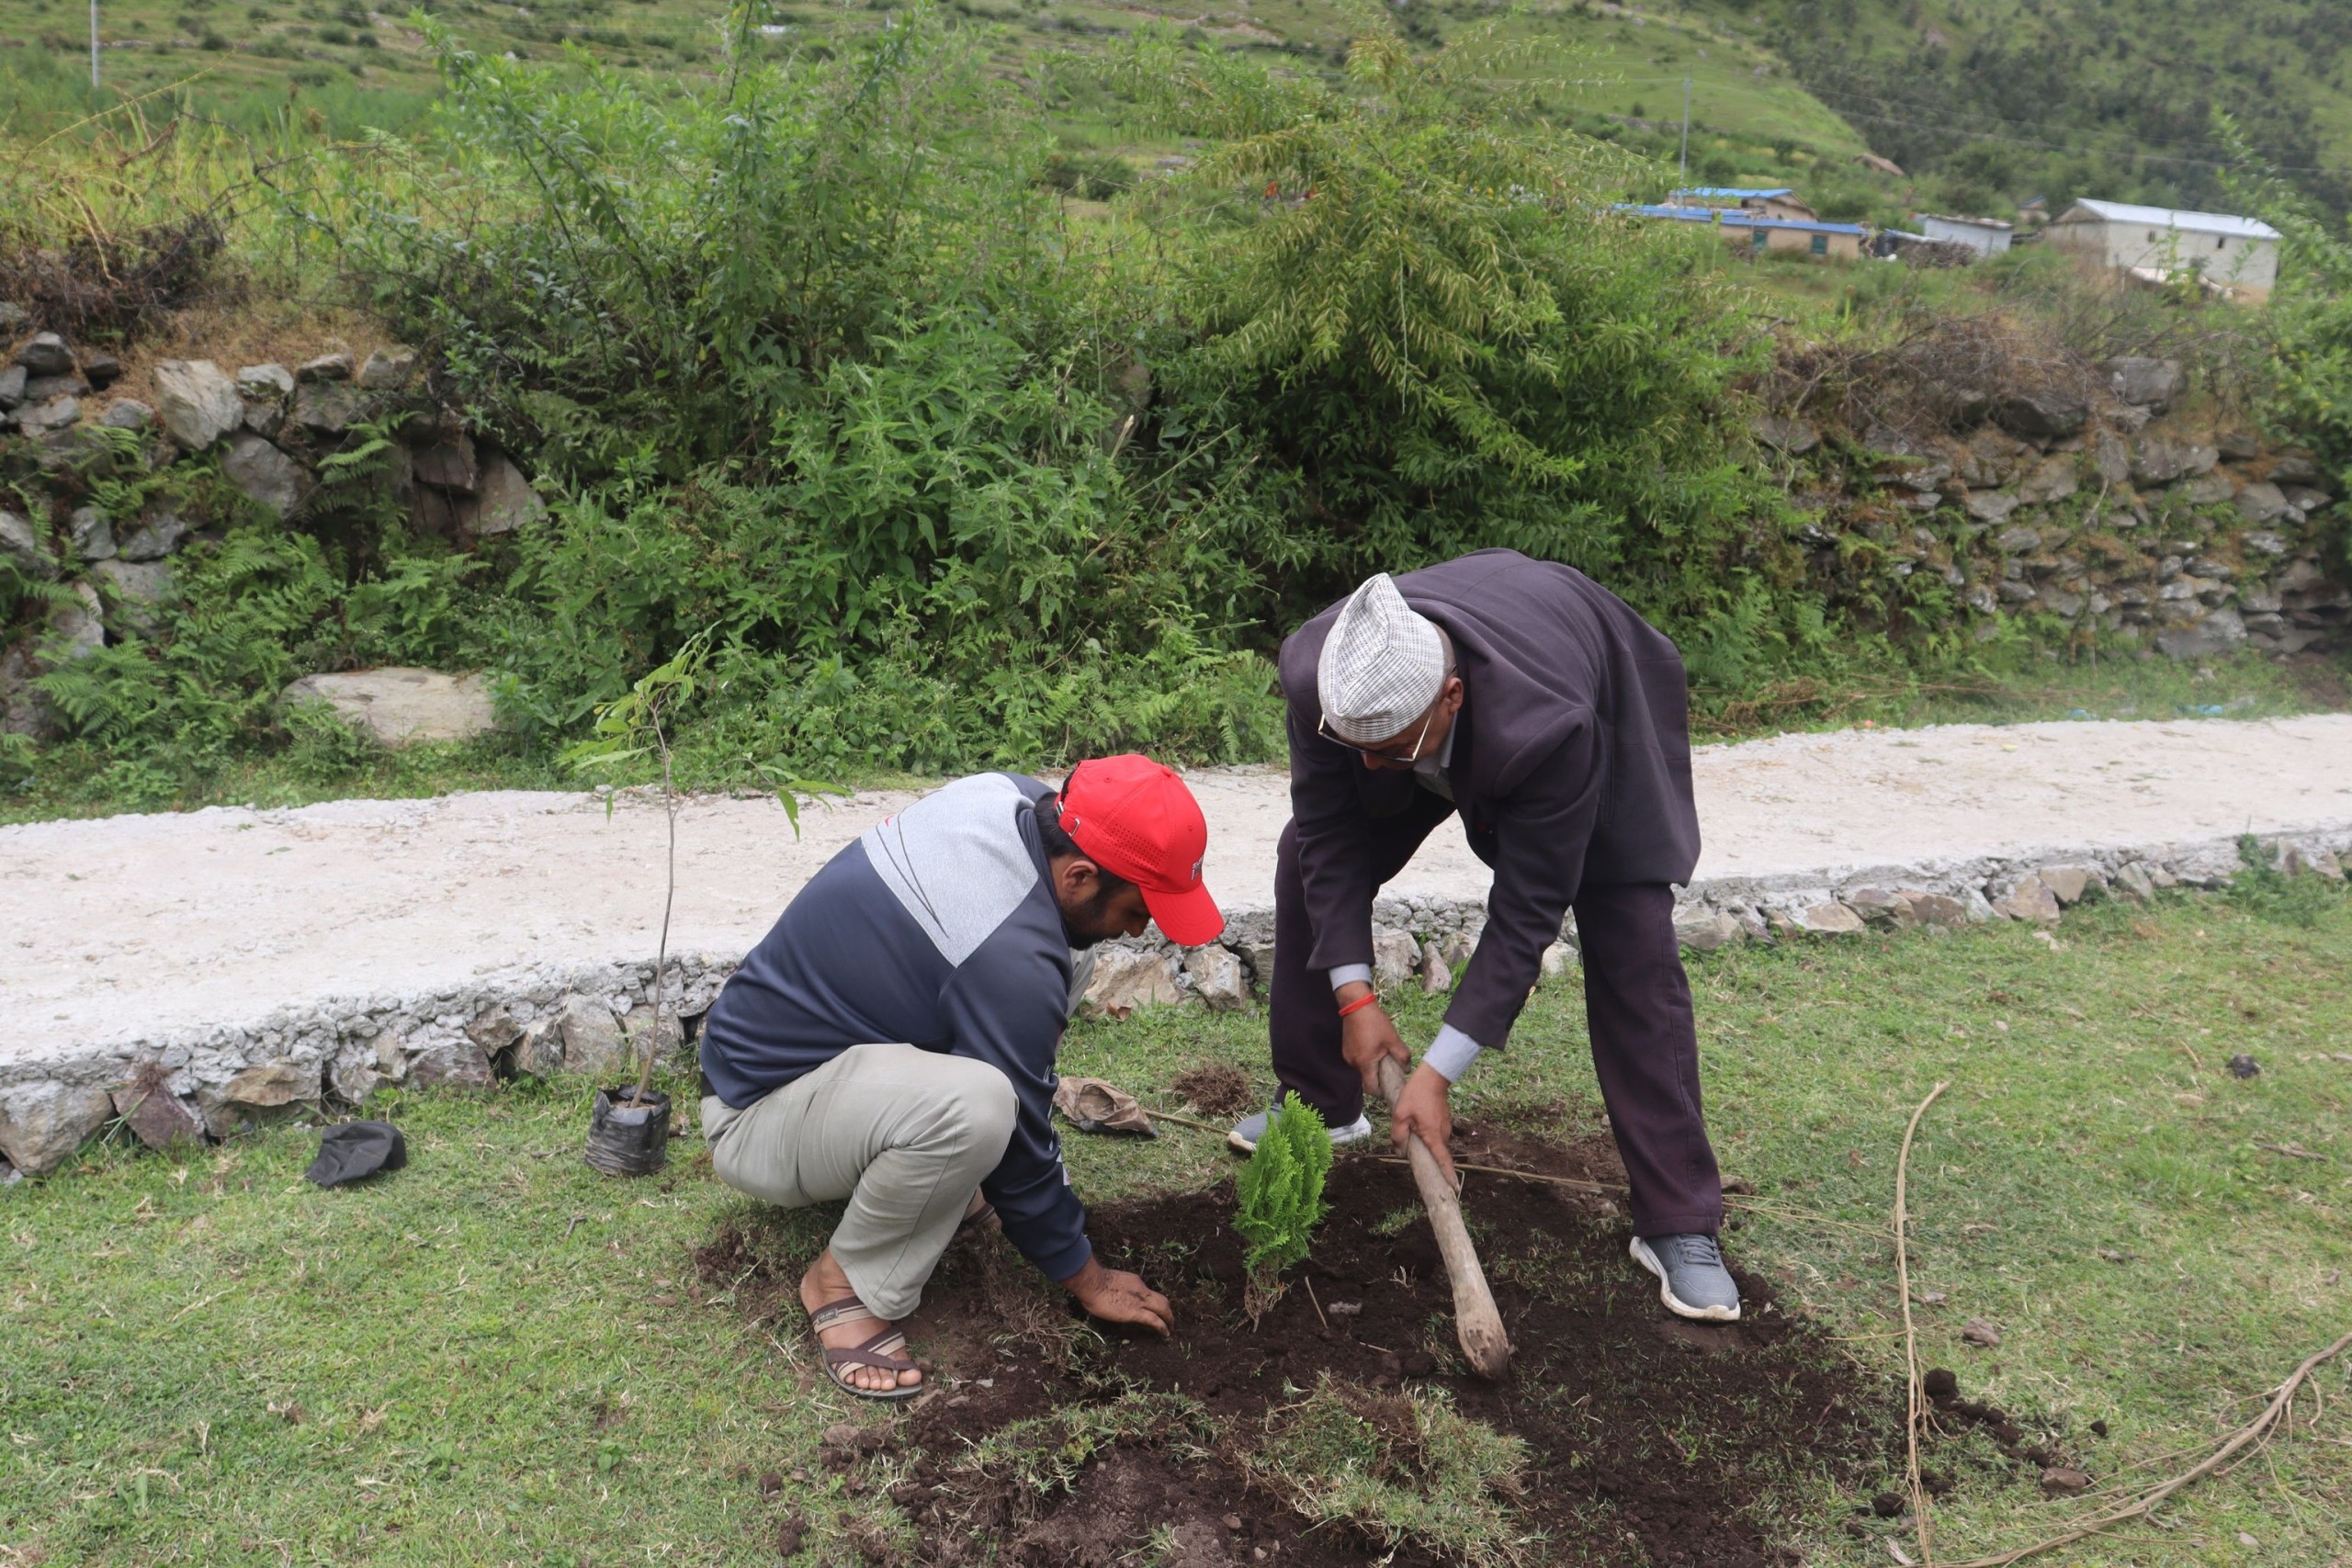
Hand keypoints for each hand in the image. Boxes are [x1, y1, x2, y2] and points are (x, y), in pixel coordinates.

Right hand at [1059, 1256, 1172, 1335]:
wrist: (1093, 1284)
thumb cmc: (1093, 1283)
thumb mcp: (1109, 1283)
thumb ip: (1116, 1289)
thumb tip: (1111, 1295)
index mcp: (1134, 1281)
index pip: (1148, 1293)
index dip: (1152, 1302)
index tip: (1151, 1309)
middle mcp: (1142, 1290)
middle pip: (1161, 1300)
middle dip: (1167, 1310)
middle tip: (1168, 1319)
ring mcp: (1140, 1301)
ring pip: (1163, 1309)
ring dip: (1168, 1319)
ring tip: (1170, 1328)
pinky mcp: (1136, 1313)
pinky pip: (1155, 1321)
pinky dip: (1162, 1327)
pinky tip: (1165, 1334)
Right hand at [1336, 982, 1409, 1094]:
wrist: (1357, 1006)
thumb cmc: (1375, 1023)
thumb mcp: (1393, 1039)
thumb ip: (1402, 1056)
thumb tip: (1407, 1069)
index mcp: (1365, 1063)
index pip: (1371, 1089)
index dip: (1381, 1091)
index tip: (1390, 1086)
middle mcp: (1354, 1063)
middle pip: (1366, 1079)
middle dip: (1378, 1078)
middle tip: (1389, 1068)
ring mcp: (1348, 1056)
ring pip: (1362, 1070)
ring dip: (1371, 1067)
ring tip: (1381, 1055)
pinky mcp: (1346, 1050)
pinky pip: (1357, 1061)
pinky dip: (1365, 1060)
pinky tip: (1373, 1048)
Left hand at [1390, 1063, 1455, 1184]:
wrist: (1432, 1076)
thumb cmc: (1416, 1095)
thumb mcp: (1400, 1115)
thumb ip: (1398, 1135)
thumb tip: (1400, 1152)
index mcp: (1434, 1136)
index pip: (1443, 1160)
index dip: (1448, 1175)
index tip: (1454, 1188)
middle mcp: (1443, 1134)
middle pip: (1434, 1152)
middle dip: (1424, 1155)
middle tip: (1410, 1147)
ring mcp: (1445, 1127)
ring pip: (1433, 1142)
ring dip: (1423, 1142)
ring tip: (1410, 1129)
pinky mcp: (1444, 1121)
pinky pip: (1434, 1134)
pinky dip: (1426, 1134)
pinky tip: (1415, 1122)